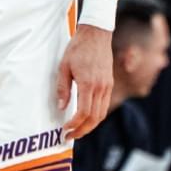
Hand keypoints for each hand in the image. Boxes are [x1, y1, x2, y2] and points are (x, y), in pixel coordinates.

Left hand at [57, 25, 112, 139]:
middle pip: (94, 118)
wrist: (95, 34)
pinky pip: (104, 105)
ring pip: (101, 114)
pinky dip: (96, 115)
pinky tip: (86, 117)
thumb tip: (61, 107)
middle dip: (82, 131)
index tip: (65, 130)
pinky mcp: (109, 83)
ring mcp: (107, 86)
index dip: (74, 125)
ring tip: (77, 130)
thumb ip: (63, 88)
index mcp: (88, 84)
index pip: (83, 113)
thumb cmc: (77, 48)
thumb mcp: (64, 66)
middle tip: (70, 136)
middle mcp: (100, 88)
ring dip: (90, 125)